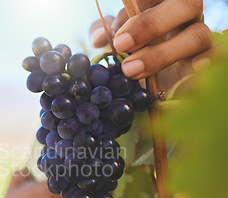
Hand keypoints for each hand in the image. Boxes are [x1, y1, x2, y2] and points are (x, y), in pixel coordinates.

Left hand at [90, 0, 211, 88]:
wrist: (152, 74)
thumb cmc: (133, 46)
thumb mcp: (114, 35)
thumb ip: (104, 30)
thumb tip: (99, 39)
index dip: (139, 6)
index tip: (117, 29)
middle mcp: (185, 13)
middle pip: (186, 4)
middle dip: (152, 24)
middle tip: (121, 44)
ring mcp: (198, 34)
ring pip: (197, 35)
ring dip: (162, 54)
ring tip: (130, 69)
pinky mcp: (206, 60)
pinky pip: (215, 57)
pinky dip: (205, 63)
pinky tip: (191, 69)